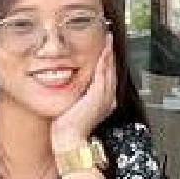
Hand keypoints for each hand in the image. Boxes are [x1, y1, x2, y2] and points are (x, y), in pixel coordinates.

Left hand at [51, 34, 116, 151]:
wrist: (69, 139)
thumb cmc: (68, 128)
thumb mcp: (75, 108)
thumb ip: (77, 96)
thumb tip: (71, 86)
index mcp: (104, 103)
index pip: (107, 77)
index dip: (107, 62)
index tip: (105, 49)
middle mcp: (108, 99)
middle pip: (112, 72)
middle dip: (111, 54)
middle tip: (109, 39)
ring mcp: (105, 97)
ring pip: (109, 71)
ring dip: (109, 54)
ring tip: (108, 40)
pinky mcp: (98, 96)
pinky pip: (103, 74)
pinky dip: (104, 62)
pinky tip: (104, 52)